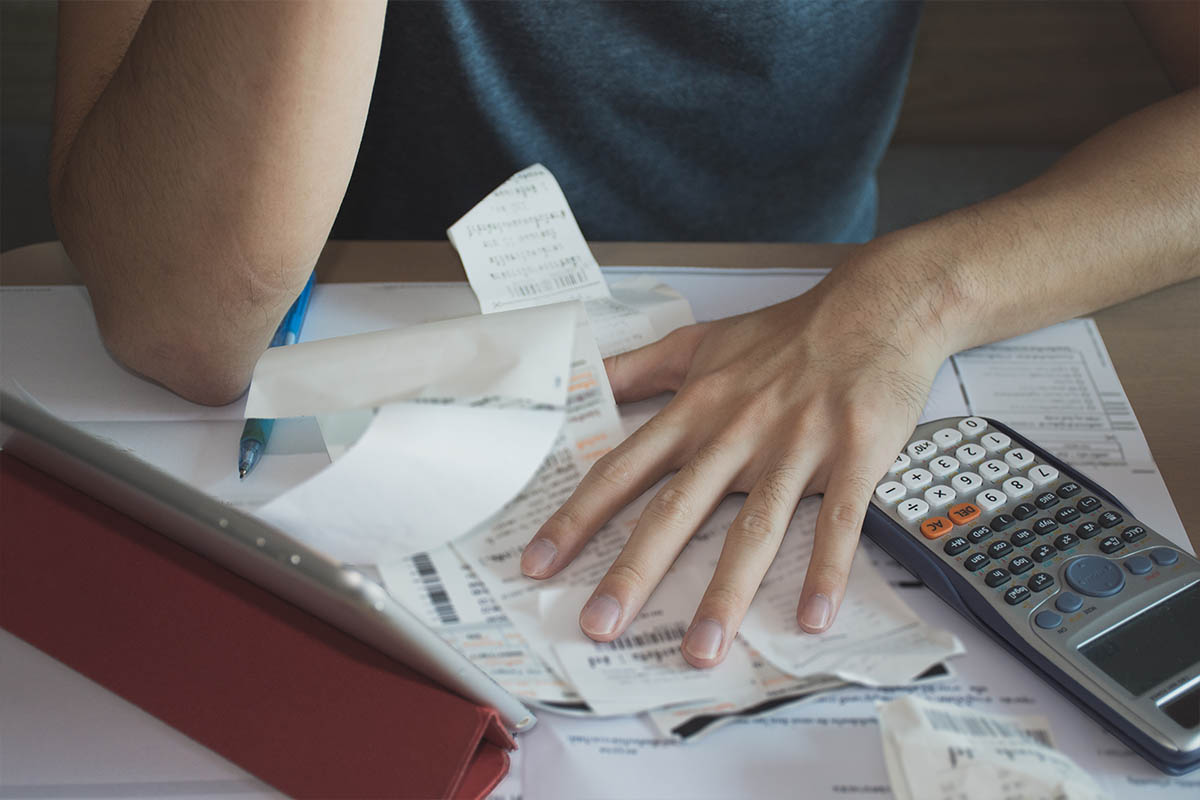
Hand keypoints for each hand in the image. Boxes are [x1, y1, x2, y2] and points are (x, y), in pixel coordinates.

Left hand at [519, 249, 956, 666]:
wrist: (874, 307)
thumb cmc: (784, 332)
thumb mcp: (697, 342)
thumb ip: (636, 368)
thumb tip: (579, 380)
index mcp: (694, 410)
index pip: (622, 469)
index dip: (577, 517)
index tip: (539, 563)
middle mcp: (735, 433)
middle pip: (676, 509)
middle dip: (634, 571)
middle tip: (600, 624)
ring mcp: (794, 447)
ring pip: (754, 528)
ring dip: (726, 592)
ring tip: (701, 648)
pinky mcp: (853, 456)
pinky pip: (838, 521)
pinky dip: (826, 568)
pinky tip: (813, 615)